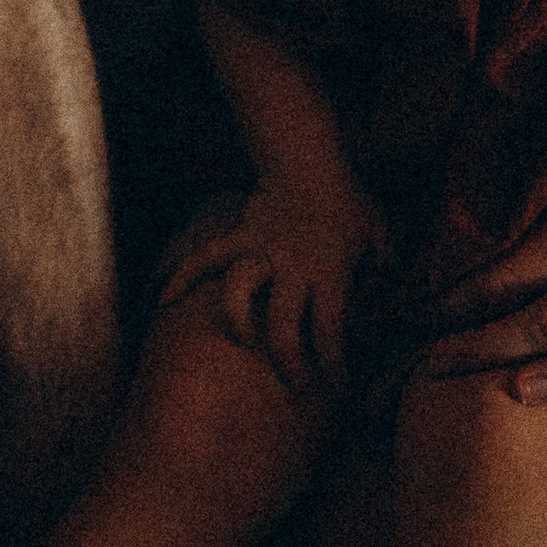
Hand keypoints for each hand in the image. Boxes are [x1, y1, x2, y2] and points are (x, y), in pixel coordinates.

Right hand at [164, 173, 389, 394]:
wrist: (306, 157)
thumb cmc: (348, 201)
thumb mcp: (379, 236)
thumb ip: (382, 274)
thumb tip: (381, 308)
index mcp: (328, 271)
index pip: (330, 329)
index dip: (334, 364)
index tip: (339, 388)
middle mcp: (291, 266)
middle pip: (282, 323)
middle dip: (289, 361)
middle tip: (297, 385)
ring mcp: (260, 250)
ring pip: (238, 289)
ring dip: (238, 321)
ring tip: (243, 345)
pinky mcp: (238, 238)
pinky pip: (205, 258)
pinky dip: (182, 276)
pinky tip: (163, 302)